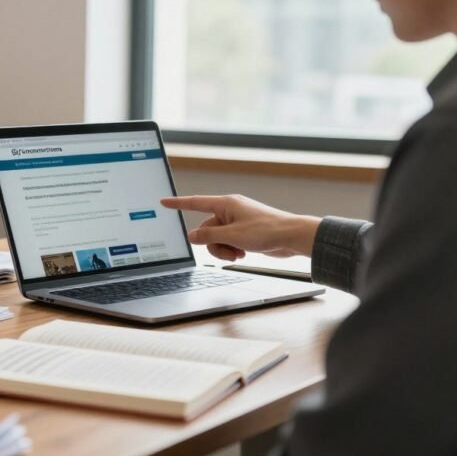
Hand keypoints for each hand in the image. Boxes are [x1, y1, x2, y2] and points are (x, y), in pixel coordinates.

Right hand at [160, 195, 321, 260]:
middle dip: (214, 244)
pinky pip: (228, 241)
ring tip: (238, 254)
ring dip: (223, 249)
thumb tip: (192, 235)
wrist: (292, 236)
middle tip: (229, 252)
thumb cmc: (268, 230)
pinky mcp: (244, 231)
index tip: (164, 202)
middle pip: (207, 229)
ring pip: (217, 238)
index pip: (195, 203)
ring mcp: (237, 221)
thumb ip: (209, 236)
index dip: (178, 203)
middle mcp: (230, 211)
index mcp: (226, 204)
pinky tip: (244, 253)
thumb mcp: (233, 235)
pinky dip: (232, 249)